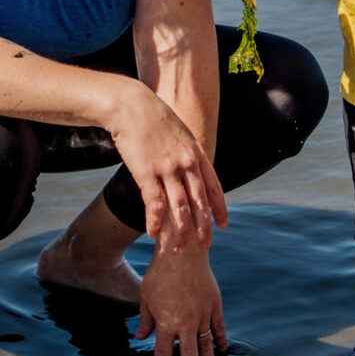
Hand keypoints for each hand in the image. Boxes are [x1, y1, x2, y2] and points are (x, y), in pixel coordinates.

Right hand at [106, 85, 227, 249]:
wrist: (131, 105)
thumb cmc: (152, 117)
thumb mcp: (178, 132)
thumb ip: (186, 152)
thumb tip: (189, 167)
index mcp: (196, 154)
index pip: (214, 188)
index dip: (219, 209)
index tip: (223, 225)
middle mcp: (186, 164)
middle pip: (199, 203)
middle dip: (203, 228)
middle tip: (204, 246)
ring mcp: (167, 170)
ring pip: (179, 209)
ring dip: (180, 232)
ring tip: (179, 250)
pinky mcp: (146, 173)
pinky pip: (155, 204)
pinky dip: (155, 222)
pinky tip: (154, 234)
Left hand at [135, 238, 227, 355]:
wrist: (182, 252)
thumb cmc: (160, 273)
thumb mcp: (145, 297)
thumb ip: (145, 319)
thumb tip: (140, 337)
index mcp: (166, 322)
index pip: (164, 354)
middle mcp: (185, 323)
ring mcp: (202, 315)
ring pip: (206, 345)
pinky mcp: (214, 305)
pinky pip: (219, 328)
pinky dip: (221, 340)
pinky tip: (221, 348)